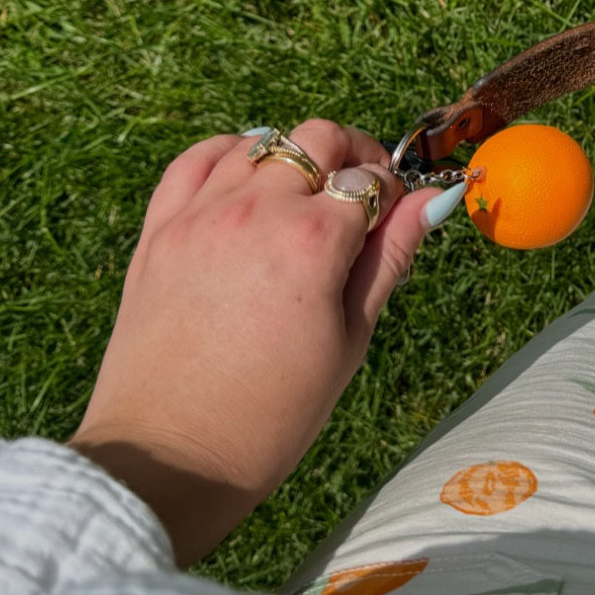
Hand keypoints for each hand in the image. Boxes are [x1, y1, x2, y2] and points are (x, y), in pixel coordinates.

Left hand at [72, 123, 452, 565]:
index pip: (371, 180)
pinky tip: (246, 183)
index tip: (391, 224)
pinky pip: (195, 160)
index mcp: (315, 240)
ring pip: (261, 141)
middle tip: (358, 200)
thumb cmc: (271, 415)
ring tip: (301, 202)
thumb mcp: (350, 340)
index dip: (391, 198)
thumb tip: (434, 201)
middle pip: (319, 138)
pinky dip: (228, 156)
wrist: (171, 456)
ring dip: (292, 158)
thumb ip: (389, 259)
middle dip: (351, 157)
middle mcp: (257, 209)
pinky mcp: (159, 229)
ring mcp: (201, 214)